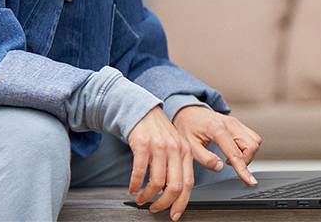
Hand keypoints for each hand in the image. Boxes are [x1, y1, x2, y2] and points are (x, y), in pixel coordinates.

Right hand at [127, 106, 192, 220]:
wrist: (141, 109)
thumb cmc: (157, 131)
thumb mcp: (174, 146)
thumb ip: (177, 166)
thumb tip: (174, 193)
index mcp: (185, 152)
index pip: (188, 184)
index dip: (181, 203)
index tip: (174, 214)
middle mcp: (175, 149)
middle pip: (174, 186)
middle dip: (164, 203)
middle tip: (155, 208)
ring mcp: (159, 147)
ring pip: (156, 182)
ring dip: (147, 195)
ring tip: (141, 198)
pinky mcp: (142, 144)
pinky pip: (139, 172)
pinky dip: (135, 185)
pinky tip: (133, 188)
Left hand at [172, 106, 262, 185]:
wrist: (188, 111)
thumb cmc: (188, 127)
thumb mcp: (189, 145)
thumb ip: (204, 158)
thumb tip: (219, 167)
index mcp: (217, 129)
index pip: (235, 153)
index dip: (243, 169)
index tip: (250, 181)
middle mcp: (230, 123)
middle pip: (252, 145)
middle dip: (245, 160)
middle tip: (229, 164)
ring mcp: (236, 122)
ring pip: (255, 140)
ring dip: (248, 154)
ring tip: (231, 157)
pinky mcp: (238, 123)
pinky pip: (252, 137)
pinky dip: (248, 147)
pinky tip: (234, 150)